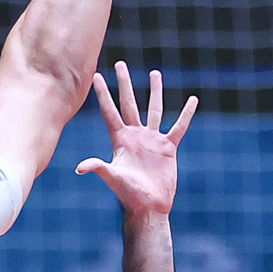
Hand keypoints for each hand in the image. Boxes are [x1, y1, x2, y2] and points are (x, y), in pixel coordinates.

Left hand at [77, 61, 196, 217]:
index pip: (110, 111)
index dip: (104, 94)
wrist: (148, 207)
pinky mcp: (168, 148)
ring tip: (154, 73)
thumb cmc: (128, 195)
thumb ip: (98, 168)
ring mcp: (152, 140)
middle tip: (121, 64)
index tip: (98, 76)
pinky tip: (192, 101)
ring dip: (155, 91)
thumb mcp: (113, 178)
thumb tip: (80, 168)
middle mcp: (135, 136)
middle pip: (129, 103)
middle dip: (125, 83)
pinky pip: (179, 127)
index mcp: (120, 139)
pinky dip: (186, 114)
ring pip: (154, 110)